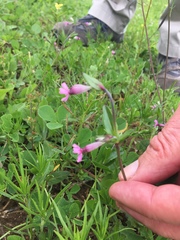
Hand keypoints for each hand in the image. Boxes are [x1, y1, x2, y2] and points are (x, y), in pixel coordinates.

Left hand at [109, 105, 179, 239]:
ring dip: (156, 208)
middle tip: (120, 194)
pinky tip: (156, 185)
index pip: (174, 209)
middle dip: (145, 211)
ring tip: (133, 190)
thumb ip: (163, 151)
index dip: (142, 203)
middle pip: (179, 225)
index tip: (116, 190)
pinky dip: (171, 199)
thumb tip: (129, 174)